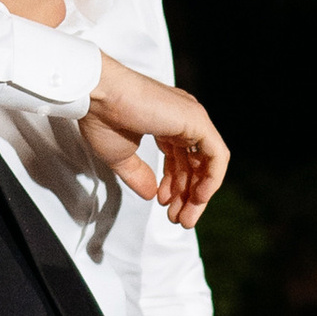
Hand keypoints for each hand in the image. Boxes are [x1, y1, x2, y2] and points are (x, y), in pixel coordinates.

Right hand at [82, 58, 229, 223]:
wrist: (100, 96)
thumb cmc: (104, 118)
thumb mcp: (122, 157)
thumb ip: (139, 175)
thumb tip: (152, 195)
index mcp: (167, 123)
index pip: (180, 159)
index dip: (174, 185)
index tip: (164, 205)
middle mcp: (183, 119)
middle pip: (194, 164)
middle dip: (187, 195)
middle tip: (179, 219)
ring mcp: (192, 118)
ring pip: (207, 163)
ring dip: (197, 194)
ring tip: (184, 217)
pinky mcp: (197, 121)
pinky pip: (217, 156)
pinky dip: (211, 179)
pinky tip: (197, 198)